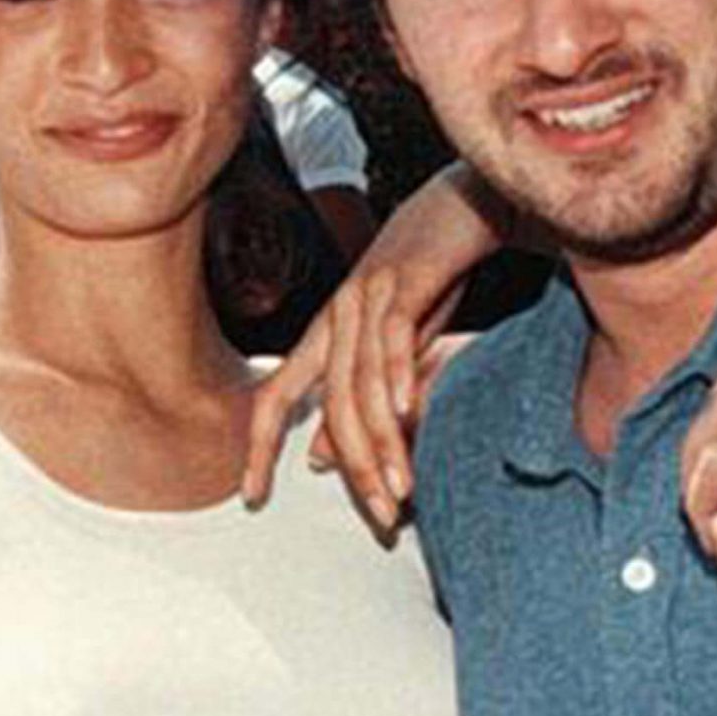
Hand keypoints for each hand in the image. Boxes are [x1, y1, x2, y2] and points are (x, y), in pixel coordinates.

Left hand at [243, 162, 510, 522]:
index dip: (259, 447)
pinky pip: (395, 336)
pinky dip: (398, 376)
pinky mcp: (405, 278)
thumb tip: (317, 461)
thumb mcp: (394, 345)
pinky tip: (404, 414)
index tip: (251, 496)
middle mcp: (337, 315)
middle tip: (381, 516)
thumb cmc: (432, 277)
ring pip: (363, 382)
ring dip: (382, 441)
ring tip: (400, 488)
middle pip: (331, 404)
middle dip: (356, 467)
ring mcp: (367, 295)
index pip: (276, 396)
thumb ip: (360, 398)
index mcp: (327, 333)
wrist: (465, 199)